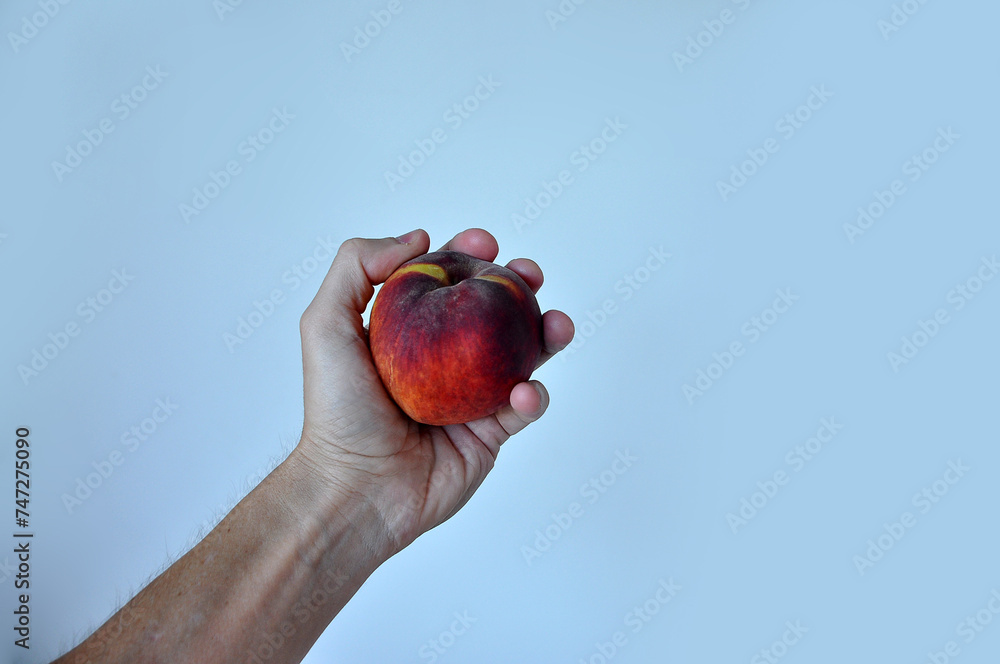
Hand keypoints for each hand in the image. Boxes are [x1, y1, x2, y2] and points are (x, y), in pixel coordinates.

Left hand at [294, 228, 574, 555]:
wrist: (354, 489)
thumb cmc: (337, 411)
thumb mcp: (326, 325)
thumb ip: (357, 268)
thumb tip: (418, 239)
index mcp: (409, 333)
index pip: (447, 282)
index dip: (470, 255)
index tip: (485, 243)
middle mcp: (443, 362)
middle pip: (493, 313)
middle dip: (519, 287)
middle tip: (529, 275)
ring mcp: (470, 398)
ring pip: (523, 356)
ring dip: (547, 334)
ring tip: (556, 324)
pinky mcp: (489, 436)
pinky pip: (524, 408)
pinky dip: (533, 394)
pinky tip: (523, 389)